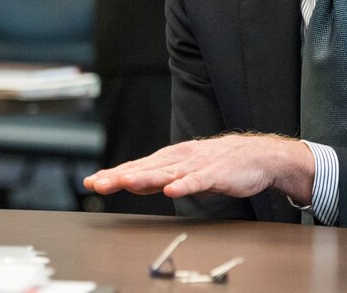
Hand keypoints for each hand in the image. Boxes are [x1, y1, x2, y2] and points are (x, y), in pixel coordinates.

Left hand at [83, 134, 314, 202]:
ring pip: (165, 174)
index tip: (91, 182)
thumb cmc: (217, 164)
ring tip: (125, 183)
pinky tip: (171, 191)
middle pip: (144, 169)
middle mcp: (178, 159)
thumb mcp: (182, 171)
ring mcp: (195, 166)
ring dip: (145, 178)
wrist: (255, 156)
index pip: (135, 167)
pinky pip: (197, 181)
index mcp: (169, 159)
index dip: (113, 174)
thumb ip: (158, 178)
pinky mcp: (215, 174)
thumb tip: (130, 182)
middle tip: (98, 184)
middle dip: (119, 177)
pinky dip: (184, 186)